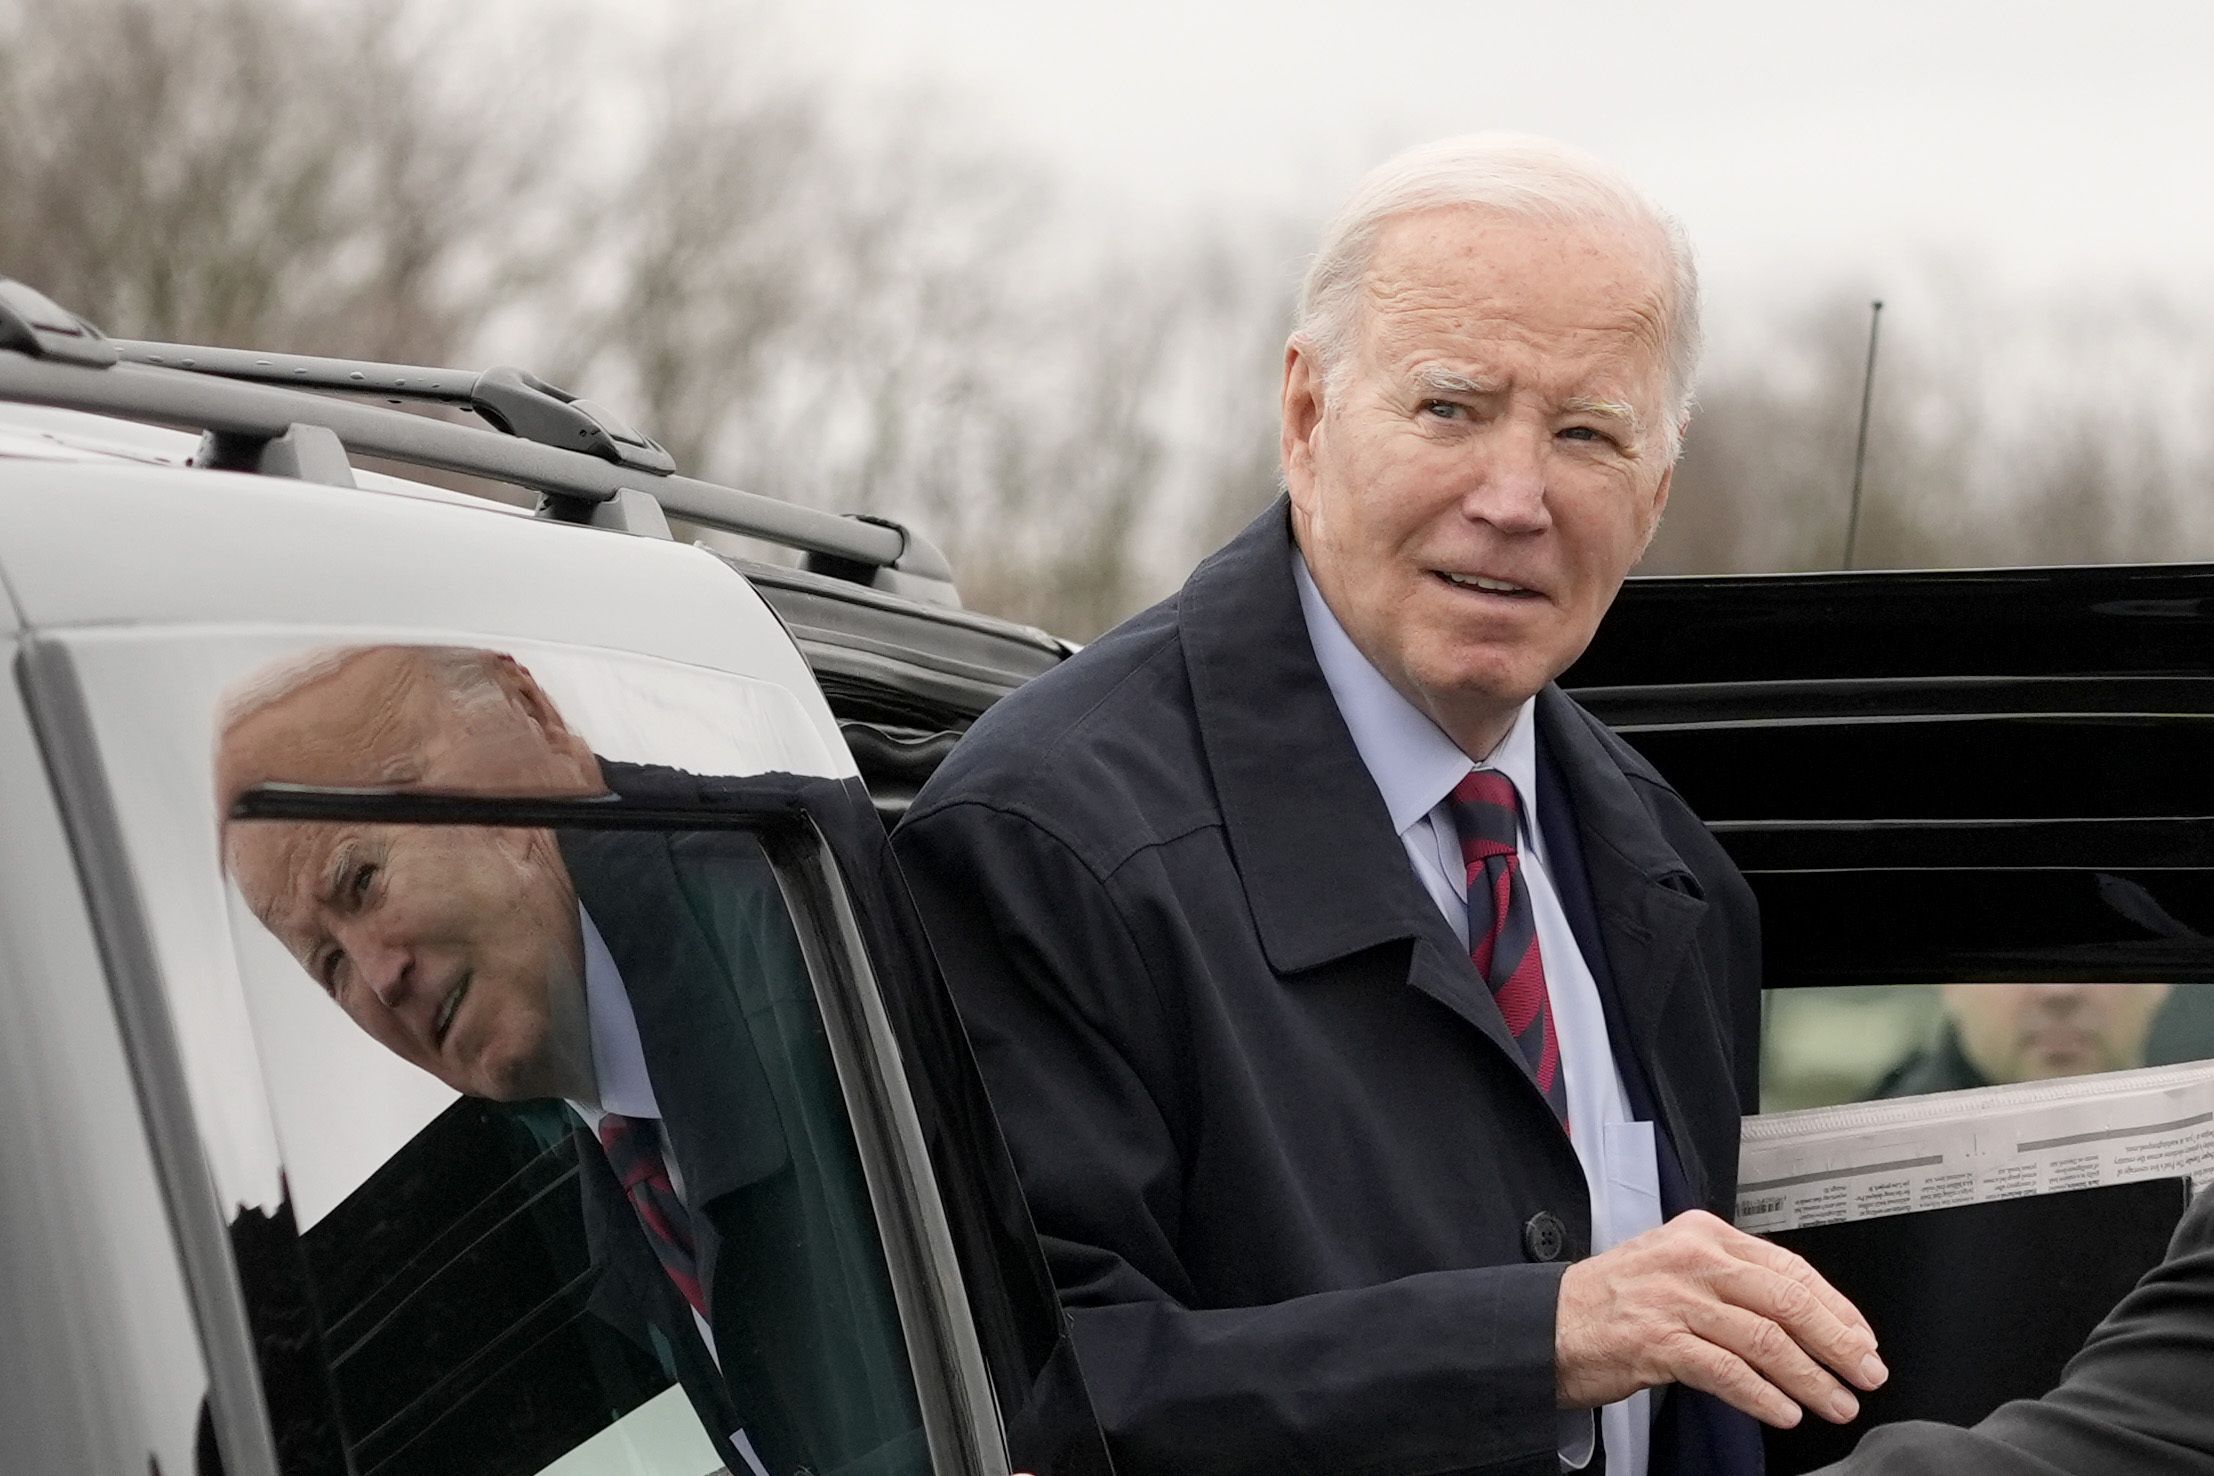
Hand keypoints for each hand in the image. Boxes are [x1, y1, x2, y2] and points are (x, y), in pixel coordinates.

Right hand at [1554, 1209, 1886, 1428]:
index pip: (1788, 1267)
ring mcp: (1674, 1299)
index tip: (1862, 1339)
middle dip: (1837, 1342)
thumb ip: (1731, 1279)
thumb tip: (1802, 1314)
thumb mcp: (1676, 1266)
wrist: (1548, 1322)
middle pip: (1786, 1300)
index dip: (1836, 1307)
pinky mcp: (1657, 1341)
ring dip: (1809, 1378)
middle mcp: (1692, 1260)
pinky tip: (1784, 1412)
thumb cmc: (1614, 1301)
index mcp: (1703, 1234)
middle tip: (1866, 1373)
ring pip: (1764, 1339)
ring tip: (1834, 1403)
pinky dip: (1762, 1395)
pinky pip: (1727, 1371)